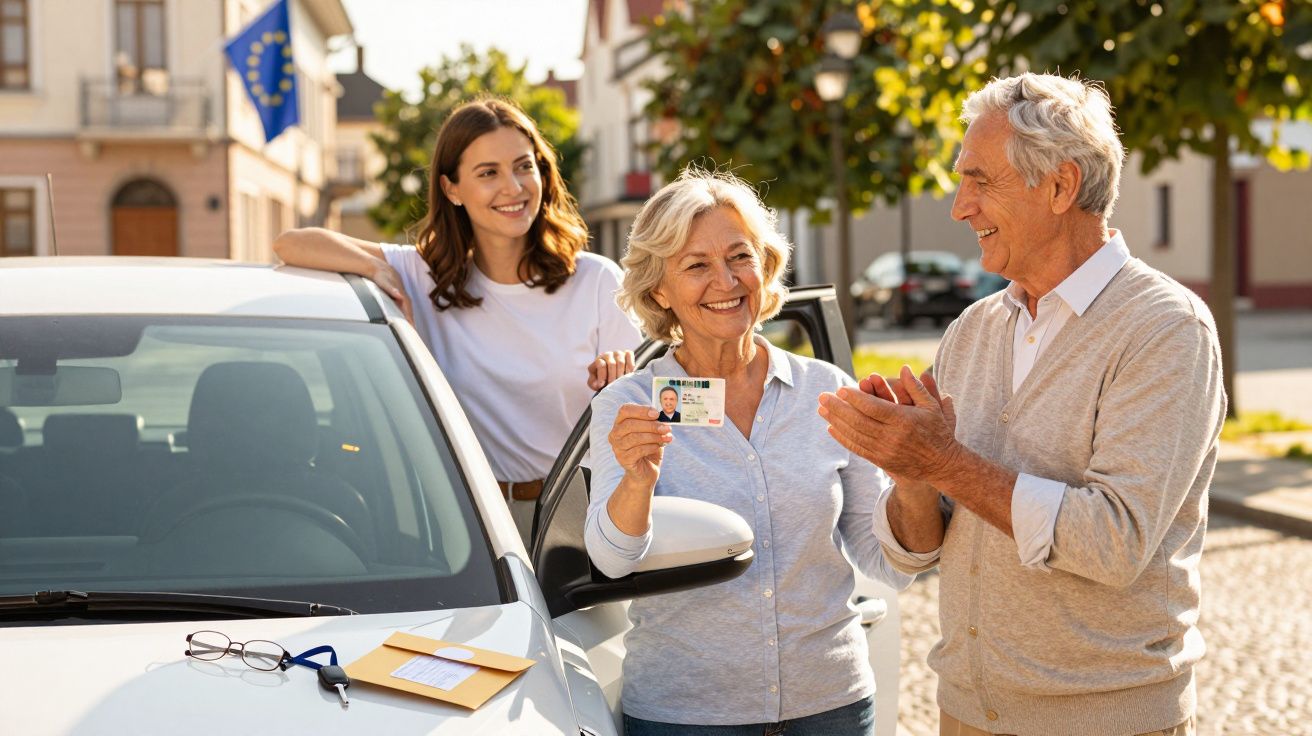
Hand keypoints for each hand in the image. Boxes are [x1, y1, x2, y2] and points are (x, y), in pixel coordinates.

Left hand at [369, 261, 413, 324]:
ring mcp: (401, 297)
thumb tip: (399, 296)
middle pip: (409, 312)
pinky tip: (404, 319)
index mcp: (401, 296)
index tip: (412, 329)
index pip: (407, 311)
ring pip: (408, 311)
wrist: (380, 268)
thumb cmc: (381, 276)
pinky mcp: (398, 298)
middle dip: (412, 322)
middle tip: (414, 334)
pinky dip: (405, 315)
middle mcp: (403, 297)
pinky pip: (403, 308)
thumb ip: (392, 290)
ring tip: (411, 329)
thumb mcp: (385, 282)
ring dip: (409, 319)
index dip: (410, 321)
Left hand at [588, 350, 635, 390]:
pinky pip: (629, 356)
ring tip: (620, 383)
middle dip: (613, 377)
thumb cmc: (603, 382)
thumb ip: (593, 383)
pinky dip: (629, 366)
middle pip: (612, 364)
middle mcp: (607, 355)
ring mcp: (617, 353)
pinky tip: (627, 374)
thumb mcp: (594, 384)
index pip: (601, 364)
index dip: (602, 376)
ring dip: (621, 374)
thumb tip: (600, 383)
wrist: (613, 378)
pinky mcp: (627, 353)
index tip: (602, 386)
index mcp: (598, 360)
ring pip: (621, 362)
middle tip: (614, 386)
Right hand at [608, 403, 671, 487]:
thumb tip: (664, 418)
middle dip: (651, 425)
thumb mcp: (652, 433)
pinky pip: (638, 450)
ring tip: (666, 438)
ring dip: (653, 436)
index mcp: (620, 423)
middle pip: (630, 424)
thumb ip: (655, 423)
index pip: (625, 410)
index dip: (641, 410)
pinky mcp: (623, 460)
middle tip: (666, 428)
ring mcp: (617, 448)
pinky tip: (658, 446)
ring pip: (634, 438)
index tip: (656, 414)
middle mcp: (615, 434)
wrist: (647, 471)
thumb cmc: (649, 448)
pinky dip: (651, 447)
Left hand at [818, 365, 959, 482]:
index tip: (841, 389)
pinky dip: (842, 438)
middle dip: (837, 408)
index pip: (873, 408)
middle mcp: (892, 437)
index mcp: (904, 420)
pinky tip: (831, 428)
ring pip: (854, 435)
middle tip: (822, 396)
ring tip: (822, 410)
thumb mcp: (932, 407)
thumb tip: (904, 368)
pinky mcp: (880, 461)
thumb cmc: (937, 431)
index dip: (855, 398)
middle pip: (858, 421)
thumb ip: (916, 388)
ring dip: (835, 421)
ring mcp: (885, 451)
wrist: (941, 464)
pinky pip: (857, 448)